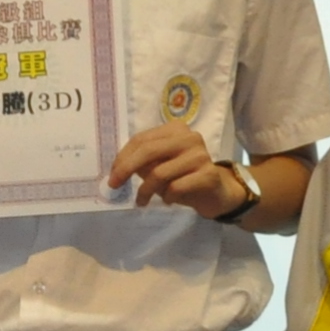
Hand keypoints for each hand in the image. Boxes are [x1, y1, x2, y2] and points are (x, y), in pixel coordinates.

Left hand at [109, 123, 243, 217]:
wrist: (217, 192)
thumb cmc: (184, 177)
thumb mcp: (160, 166)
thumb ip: (143, 163)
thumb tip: (117, 170)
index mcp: (175, 129)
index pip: (141, 140)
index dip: (123, 158)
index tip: (113, 175)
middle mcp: (189, 137)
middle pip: (148, 151)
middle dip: (126, 169)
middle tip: (115, 185)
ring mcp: (200, 155)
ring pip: (160, 173)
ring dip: (146, 191)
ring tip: (143, 201)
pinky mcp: (208, 174)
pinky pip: (176, 187)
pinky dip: (167, 197)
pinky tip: (169, 200)